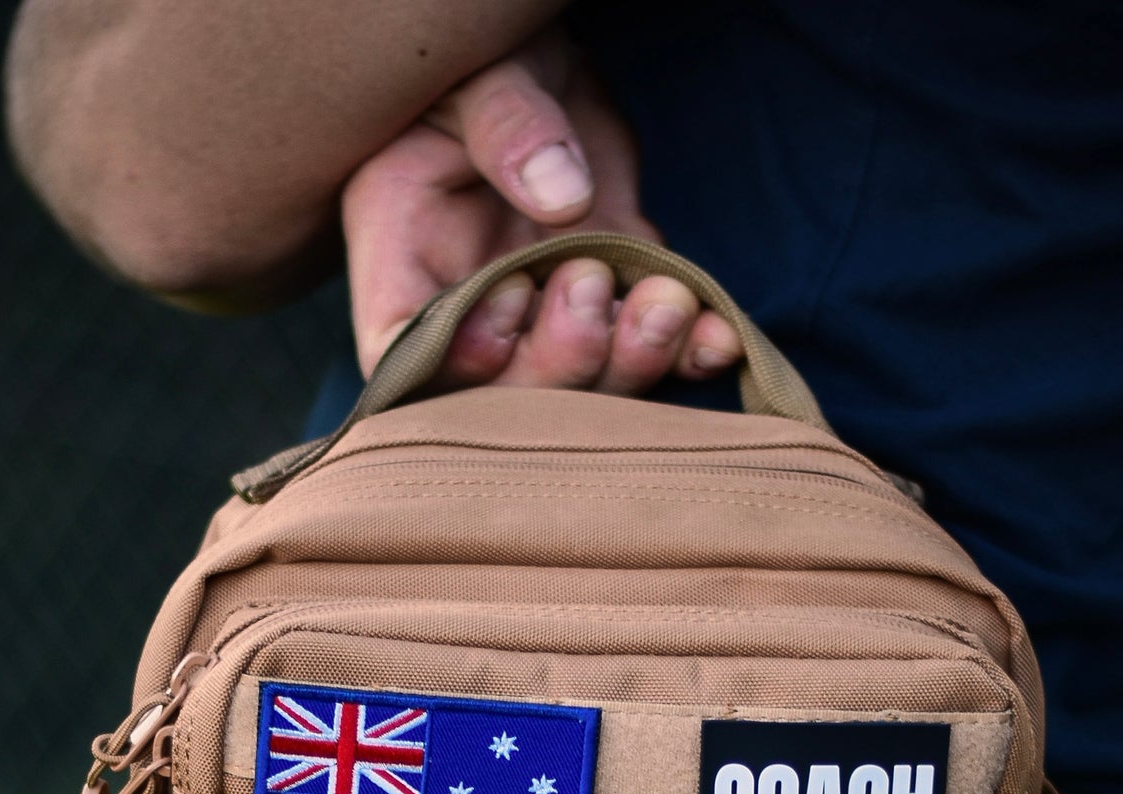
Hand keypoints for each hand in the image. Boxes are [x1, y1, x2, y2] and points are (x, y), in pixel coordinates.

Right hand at [339, 31, 741, 394]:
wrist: (549, 70)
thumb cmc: (485, 66)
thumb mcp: (481, 75)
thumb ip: (506, 126)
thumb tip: (562, 195)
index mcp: (404, 259)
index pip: (405, 354)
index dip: (459, 362)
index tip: (511, 293)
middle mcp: (471, 310)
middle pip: (501, 398)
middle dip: (558, 367)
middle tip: (591, 286)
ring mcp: (545, 323)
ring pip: (582, 391)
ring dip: (631, 364)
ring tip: (666, 302)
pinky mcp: (613, 310)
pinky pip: (650, 356)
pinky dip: (689, 355)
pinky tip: (718, 334)